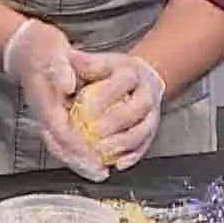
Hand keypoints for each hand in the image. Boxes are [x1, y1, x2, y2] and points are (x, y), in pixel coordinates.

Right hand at [2, 19, 107, 181]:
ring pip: (62, 146)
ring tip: (99, 172)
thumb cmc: (42, 49)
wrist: (25, 48)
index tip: (93, 159)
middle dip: (79, 162)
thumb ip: (59, 69)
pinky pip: (65, 139)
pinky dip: (78, 151)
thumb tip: (68, 86)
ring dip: (79, 161)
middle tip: (100, 174)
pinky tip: (95, 156)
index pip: (60, 131)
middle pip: (60, 146)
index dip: (77, 147)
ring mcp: (49, 117)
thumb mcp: (52, 51)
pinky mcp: (54, 116)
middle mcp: (45, 114)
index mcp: (45, 102)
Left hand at [72, 51, 165, 169]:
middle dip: (114, 122)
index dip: (105, 94)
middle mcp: (147, 93)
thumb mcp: (100, 62)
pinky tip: (118, 164)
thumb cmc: (114, 72)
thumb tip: (71, 58)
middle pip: (136, 109)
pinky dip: (132, 157)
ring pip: (142, 131)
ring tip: (103, 151)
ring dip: (122, 143)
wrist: (142, 80)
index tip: (87, 105)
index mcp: (133, 73)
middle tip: (94, 132)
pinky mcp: (152, 131)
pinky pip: (144, 146)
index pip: (123, 81)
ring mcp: (152, 114)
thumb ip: (86, 62)